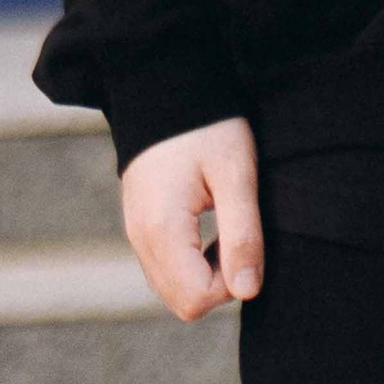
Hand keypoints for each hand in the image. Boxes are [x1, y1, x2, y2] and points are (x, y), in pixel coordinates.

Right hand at [119, 116, 264, 321]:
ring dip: (204, 272)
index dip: (231, 283)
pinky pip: (164, 267)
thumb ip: (242, 234)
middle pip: (182, 302)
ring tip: (223, 225)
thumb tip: (247, 292)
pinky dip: (189, 261)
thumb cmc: (208, 124)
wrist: (164, 82)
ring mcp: (135, 232)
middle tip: (236, 234)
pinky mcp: (139, 224)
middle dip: (217, 283)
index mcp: (161, 229)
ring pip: (172, 287)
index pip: (196, 300)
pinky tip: (207, 225)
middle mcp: (140, 238)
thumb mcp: (235, 173)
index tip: (244, 240)